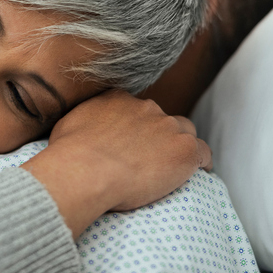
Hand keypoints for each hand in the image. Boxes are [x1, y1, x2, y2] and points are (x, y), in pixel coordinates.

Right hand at [20, 90, 211, 237]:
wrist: (85, 169)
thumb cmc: (69, 152)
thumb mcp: (69, 124)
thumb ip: (84, 119)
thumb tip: (83, 126)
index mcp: (119, 99)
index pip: (137, 109)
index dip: (137, 127)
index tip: (132, 143)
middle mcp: (146, 107)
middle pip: (162, 119)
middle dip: (158, 136)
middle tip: (148, 159)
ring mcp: (167, 127)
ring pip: (184, 132)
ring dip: (179, 146)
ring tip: (173, 167)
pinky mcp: (184, 150)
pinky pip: (203, 152)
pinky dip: (201, 162)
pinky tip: (199, 172)